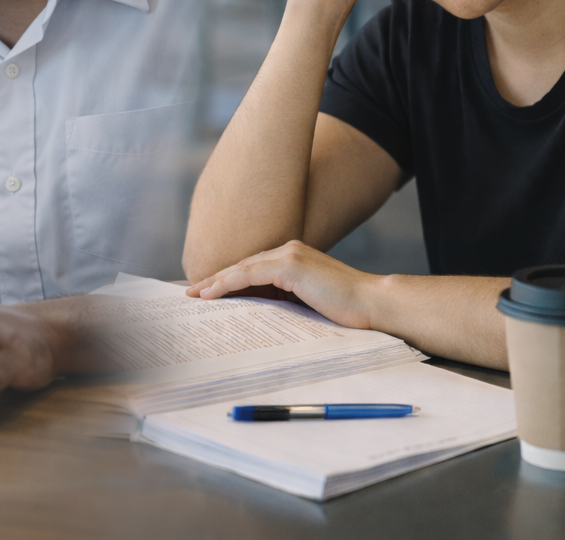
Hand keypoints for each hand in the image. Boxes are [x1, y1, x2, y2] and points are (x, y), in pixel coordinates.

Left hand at [186, 240, 380, 329]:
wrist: (373, 305)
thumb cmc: (347, 311)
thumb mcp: (307, 304)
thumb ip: (284, 301)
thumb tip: (255, 313)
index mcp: (293, 258)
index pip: (252, 269)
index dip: (228, 280)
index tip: (206, 292)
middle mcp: (288, 251)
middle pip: (242, 266)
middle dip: (215, 280)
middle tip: (191, 292)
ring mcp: (289, 255)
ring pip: (242, 269)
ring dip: (215, 282)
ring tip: (194, 295)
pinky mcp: (290, 265)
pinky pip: (248, 275)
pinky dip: (227, 284)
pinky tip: (210, 294)